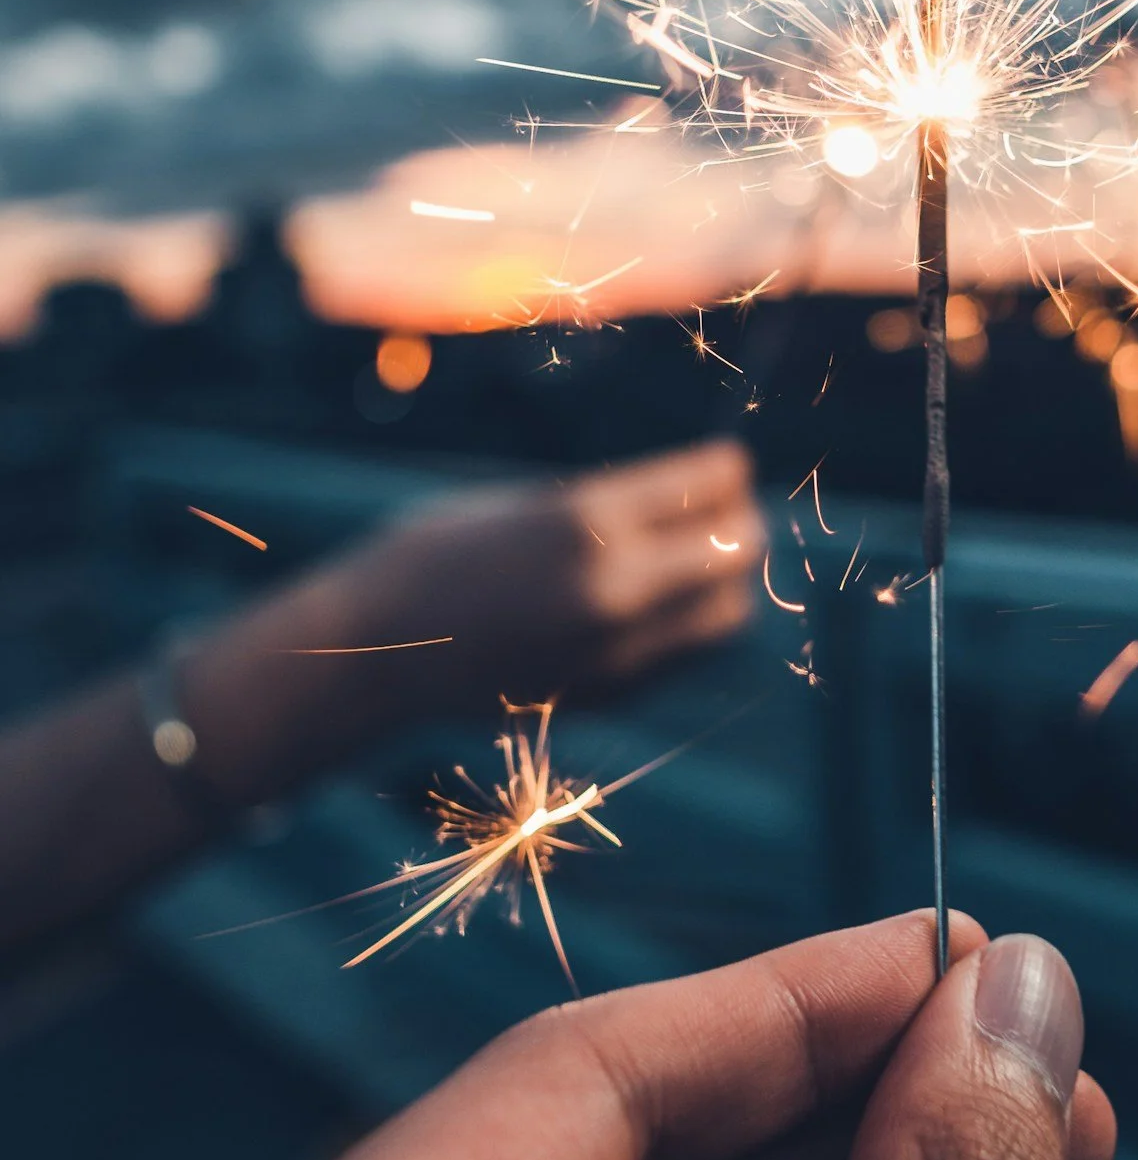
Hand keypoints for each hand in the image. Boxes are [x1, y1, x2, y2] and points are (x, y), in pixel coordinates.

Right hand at [352, 439, 769, 713]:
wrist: (375, 647)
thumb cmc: (441, 550)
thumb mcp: (532, 504)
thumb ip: (613, 509)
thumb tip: (695, 505)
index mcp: (588, 519)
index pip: (712, 483)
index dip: (726, 469)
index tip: (723, 465)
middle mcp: (612, 585)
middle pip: (738, 549)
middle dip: (741, 523)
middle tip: (729, 511)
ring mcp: (612, 649)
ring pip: (727, 614)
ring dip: (728, 583)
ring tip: (703, 561)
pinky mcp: (607, 694)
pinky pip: (685, 655)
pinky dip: (692, 625)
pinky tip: (665, 604)